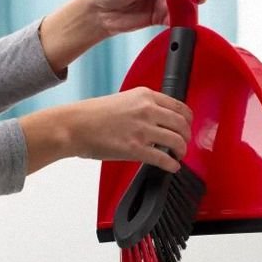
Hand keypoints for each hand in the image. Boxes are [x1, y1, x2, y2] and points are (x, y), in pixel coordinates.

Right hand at [19, 87, 193, 174]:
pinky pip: (164, 158)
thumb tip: (158, 118)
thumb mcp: (123, 100)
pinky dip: (172, 164)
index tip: (187, 126)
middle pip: (182, 124)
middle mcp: (147, 110)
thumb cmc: (92, 114)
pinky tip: (172, 166)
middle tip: (184, 143)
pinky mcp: (136, 148)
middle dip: (187, 136)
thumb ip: (143, 106)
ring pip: (177, 141)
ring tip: (178, 155)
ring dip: (182, 151)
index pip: (179, 106)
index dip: (187, 119)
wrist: (73, 125)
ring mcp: (142, 129)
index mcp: (145, 95)